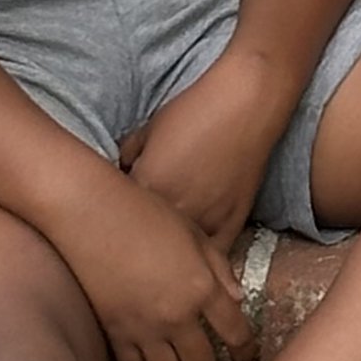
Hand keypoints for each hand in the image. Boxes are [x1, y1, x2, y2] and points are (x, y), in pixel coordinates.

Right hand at [55, 173, 259, 360]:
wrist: (94, 217)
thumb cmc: (148, 214)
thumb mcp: (194, 233)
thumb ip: (220, 268)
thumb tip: (238, 298)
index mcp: (202, 288)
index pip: (235, 332)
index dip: (246, 352)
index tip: (247, 359)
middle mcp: (177, 316)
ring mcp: (144, 329)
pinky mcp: (115, 333)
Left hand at [120, 47, 293, 253]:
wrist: (246, 103)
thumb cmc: (195, 109)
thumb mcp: (149, 128)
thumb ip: (128, 156)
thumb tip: (121, 172)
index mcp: (144, 188)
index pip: (116, 216)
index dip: (115, 213)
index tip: (116, 211)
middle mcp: (170, 214)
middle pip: (144, 241)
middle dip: (138, 235)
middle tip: (138, 227)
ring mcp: (203, 224)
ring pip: (177, 255)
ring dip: (168, 252)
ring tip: (165, 244)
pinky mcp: (231, 226)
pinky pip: (211, 256)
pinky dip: (202, 257)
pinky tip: (195, 253)